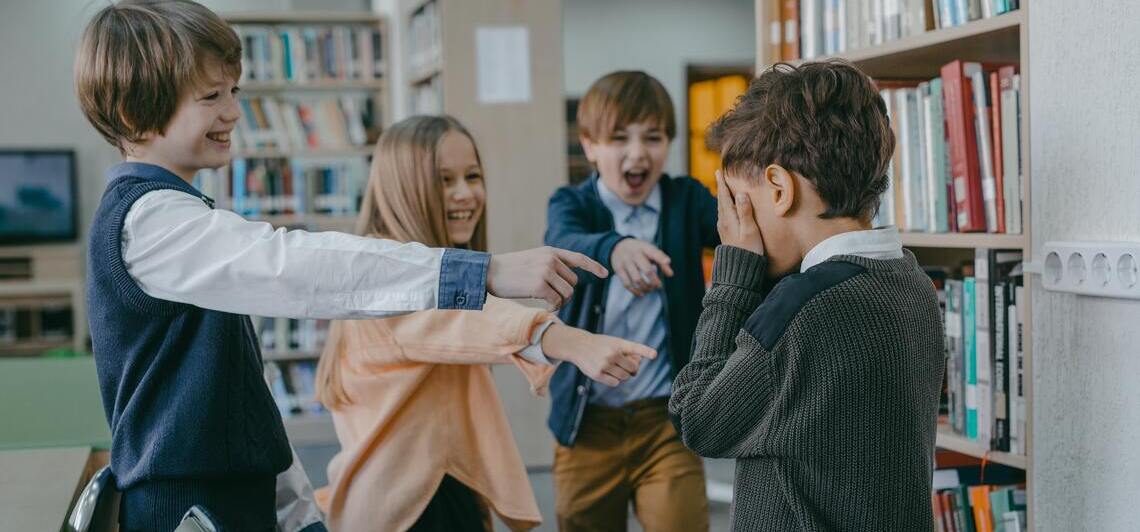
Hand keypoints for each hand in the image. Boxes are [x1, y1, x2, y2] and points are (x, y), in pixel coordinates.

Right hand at [487, 247, 607, 310]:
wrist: (488, 271)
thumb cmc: (509, 270)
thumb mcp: (532, 260)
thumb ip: (550, 266)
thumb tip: (567, 284)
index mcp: (550, 251)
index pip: (578, 258)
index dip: (594, 266)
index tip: (605, 274)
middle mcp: (551, 259)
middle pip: (573, 282)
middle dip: (566, 293)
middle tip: (552, 298)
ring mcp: (545, 271)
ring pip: (567, 293)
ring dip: (560, 302)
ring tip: (547, 302)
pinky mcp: (539, 285)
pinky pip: (556, 301)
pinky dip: (553, 307)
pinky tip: (544, 307)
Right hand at [541, 323, 656, 386]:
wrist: (579, 346)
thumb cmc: (601, 345)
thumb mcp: (614, 342)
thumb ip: (628, 352)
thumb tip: (636, 367)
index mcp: (618, 344)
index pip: (635, 348)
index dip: (645, 351)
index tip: (654, 355)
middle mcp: (612, 353)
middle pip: (633, 368)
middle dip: (632, 369)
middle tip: (625, 365)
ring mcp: (605, 364)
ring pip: (625, 377)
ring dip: (623, 375)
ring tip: (615, 367)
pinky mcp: (598, 374)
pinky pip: (615, 383)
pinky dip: (615, 380)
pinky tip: (608, 372)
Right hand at [610, 239, 674, 296]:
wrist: (618, 247)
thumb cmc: (639, 251)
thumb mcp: (649, 251)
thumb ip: (661, 261)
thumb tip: (670, 274)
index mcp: (644, 248)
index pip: (653, 252)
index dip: (661, 257)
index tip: (667, 261)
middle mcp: (634, 254)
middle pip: (646, 269)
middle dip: (654, 280)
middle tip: (659, 285)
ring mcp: (625, 262)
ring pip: (637, 279)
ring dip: (646, 287)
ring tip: (650, 289)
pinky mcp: (619, 270)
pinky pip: (627, 284)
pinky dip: (635, 291)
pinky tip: (642, 293)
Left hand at [716, 170, 764, 255]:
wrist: (741, 270)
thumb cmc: (749, 250)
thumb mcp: (750, 230)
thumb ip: (745, 212)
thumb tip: (740, 194)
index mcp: (729, 218)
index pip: (724, 196)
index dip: (722, 184)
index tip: (719, 172)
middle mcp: (723, 222)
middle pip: (721, 200)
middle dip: (721, 187)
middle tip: (719, 175)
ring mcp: (724, 228)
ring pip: (722, 208)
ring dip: (722, 196)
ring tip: (723, 188)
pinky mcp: (727, 234)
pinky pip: (724, 215)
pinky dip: (725, 206)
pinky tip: (728, 207)